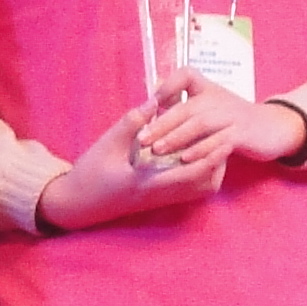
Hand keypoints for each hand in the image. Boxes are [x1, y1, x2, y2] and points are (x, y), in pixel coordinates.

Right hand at [35, 95, 228, 232]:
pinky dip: (201, 173)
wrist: (78, 204)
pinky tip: (197, 154)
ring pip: (199, 189)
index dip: (210, 157)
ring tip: (215, 143)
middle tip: (227, 136)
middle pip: (203, 184)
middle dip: (219, 161)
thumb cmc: (90, 174)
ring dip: (211, 167)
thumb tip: (155, 101)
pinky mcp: (160, 198)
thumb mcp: (106, 144)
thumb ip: (131, 124)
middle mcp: (159, 194)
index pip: (188, 173)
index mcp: (147, 182)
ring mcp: (161, 199)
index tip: (226, 139)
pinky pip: (190, 190)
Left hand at [136, 76, 306, 175]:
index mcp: (208, 89)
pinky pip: (218, 142)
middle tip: (141, 138)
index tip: (150, 102)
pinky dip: (200, 150)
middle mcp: (218, 98)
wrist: (272, 128)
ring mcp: (231, 116)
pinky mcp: (242, 133)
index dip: (168, 85)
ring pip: (199, 125)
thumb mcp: (211, 106)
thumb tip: (154, 103)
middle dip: (161, 124)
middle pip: (186, 108)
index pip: (187, 74)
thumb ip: (186, 105)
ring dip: (176, 138)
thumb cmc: (234, 120)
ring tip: (157, 150)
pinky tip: (184, 159)